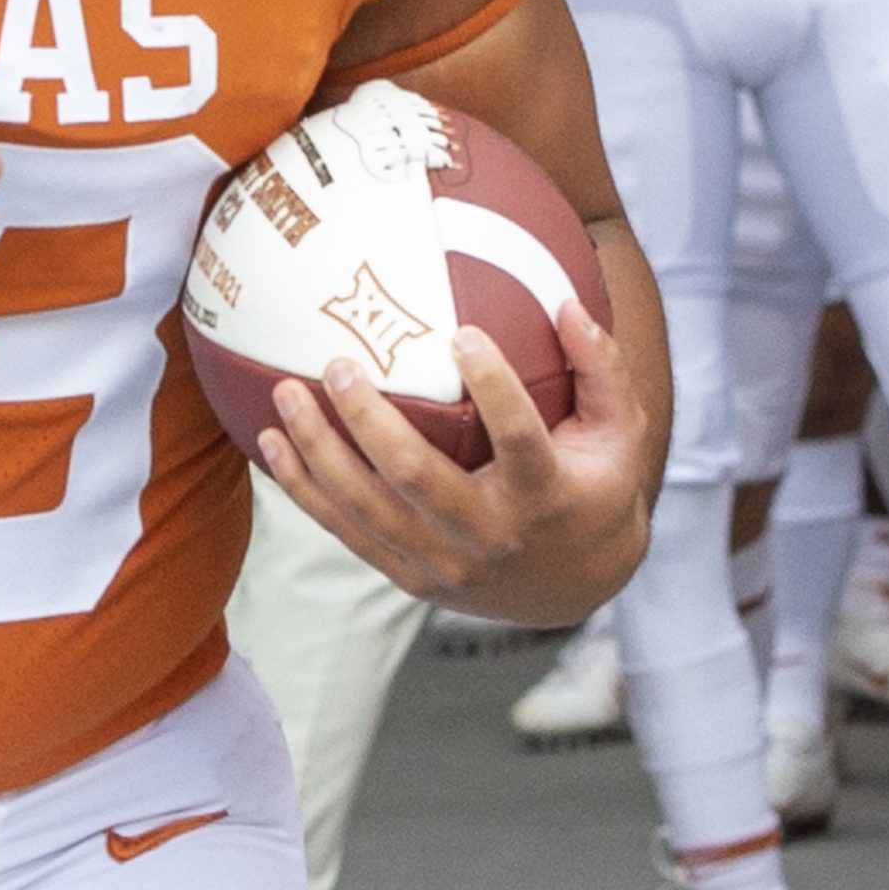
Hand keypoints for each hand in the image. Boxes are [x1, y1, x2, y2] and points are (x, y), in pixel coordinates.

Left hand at [255, 299, 651, 625]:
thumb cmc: (594, 488)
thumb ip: (601, 369)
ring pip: (365, 507)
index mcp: (546, 496)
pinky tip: (269, 442)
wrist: (573, 586)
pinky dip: (303, 488)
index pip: (520, 439)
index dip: (494, 387)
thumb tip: (570, 302)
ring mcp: (443, 563)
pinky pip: (344, 531)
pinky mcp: (407, 575)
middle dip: (369, 420)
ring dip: (318, 449)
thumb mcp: (618, 434)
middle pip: (416, 477)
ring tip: (285, 393)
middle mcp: (490, 535)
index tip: (463, 334)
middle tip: (338, 365)